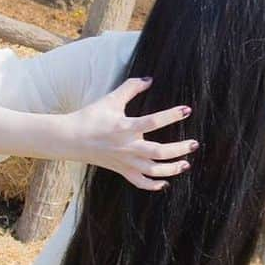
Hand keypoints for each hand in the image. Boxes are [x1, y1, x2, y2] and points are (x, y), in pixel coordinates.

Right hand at [59, 76, 196, 189]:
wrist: (70, 139)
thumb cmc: (91, 117)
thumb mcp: (110, 99)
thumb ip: (131, 88)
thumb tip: (149, 79)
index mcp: (124, 127)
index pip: (153, 122)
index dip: (171, 115)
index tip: (187, 109)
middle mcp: (127, 147)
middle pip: (158, 152)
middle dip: (179, 149)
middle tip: (195, 144)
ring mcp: (124, 161)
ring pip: (153, 171)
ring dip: (172, 169)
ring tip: (186, 164)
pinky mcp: (121, 170)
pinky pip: (139, 182)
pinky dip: (153, 185)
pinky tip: (165, 182)